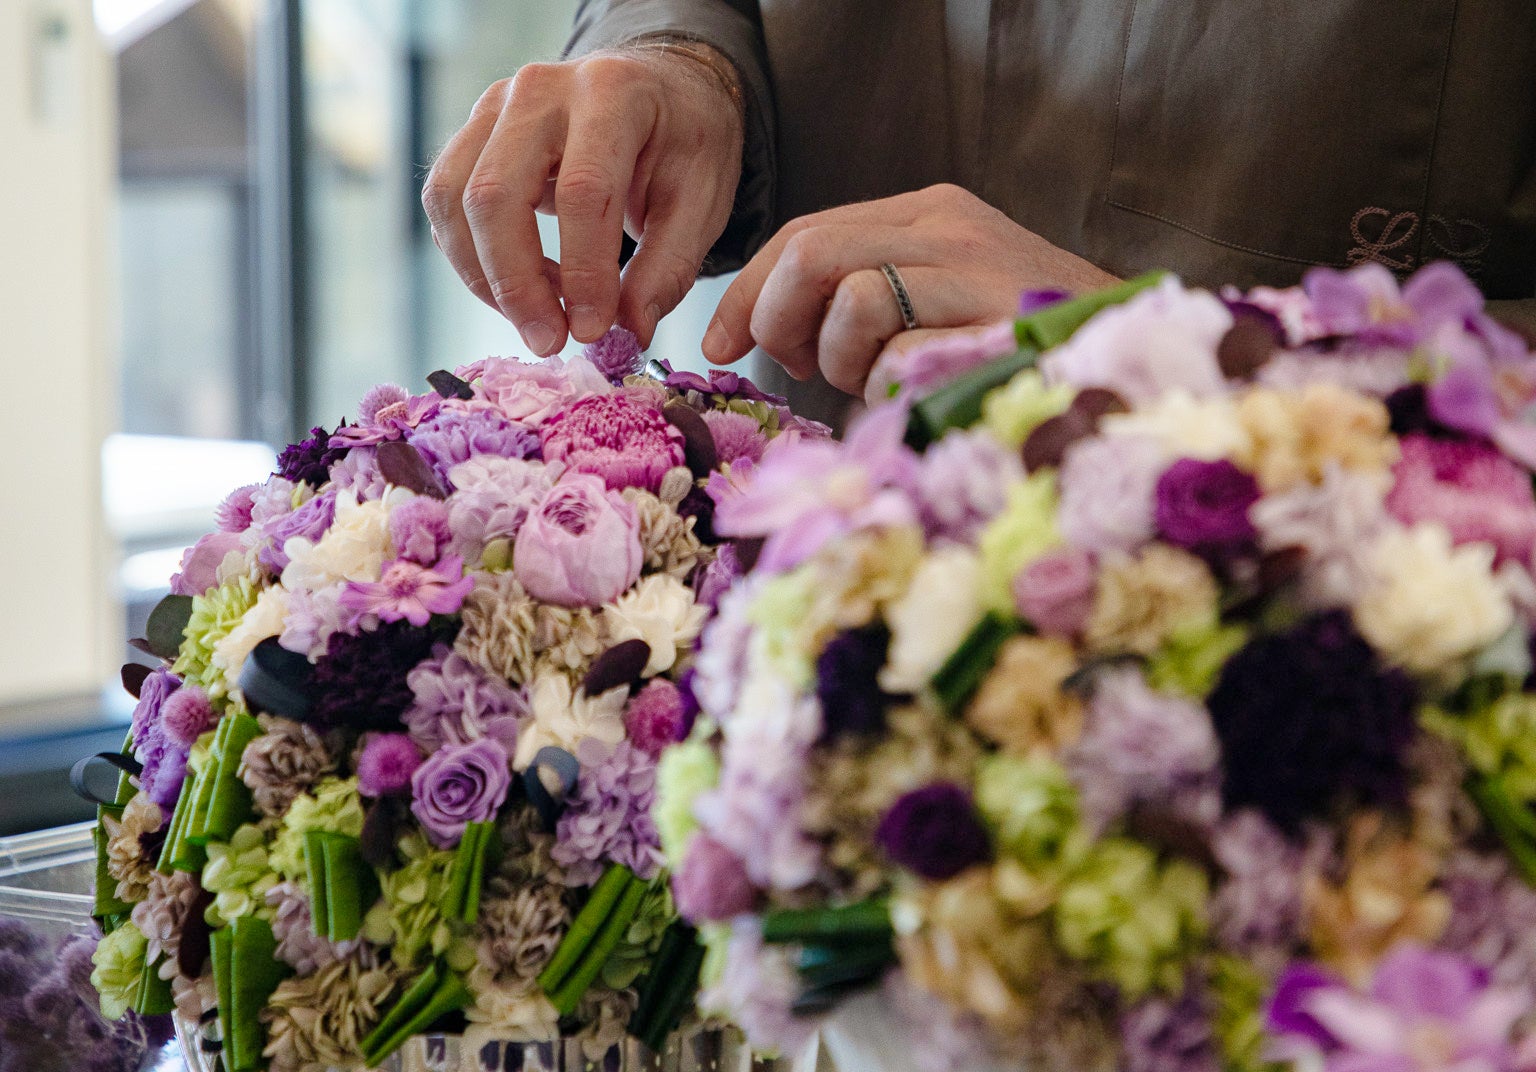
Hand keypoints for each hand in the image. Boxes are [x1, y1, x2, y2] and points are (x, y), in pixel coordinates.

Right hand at [422, 44, 744, 354]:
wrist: (658, 92)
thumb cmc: (682, 145)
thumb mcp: (702, 202)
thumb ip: (666, 268)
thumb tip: (629, 333)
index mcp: (611, 93)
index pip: (583, 191)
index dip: (583, 270)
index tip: (593, 331)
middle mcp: (541, 89)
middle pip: (496, 193)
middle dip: (516, 284)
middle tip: (549, 342)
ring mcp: (495, 106)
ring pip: (454, 200)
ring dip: (487, 277)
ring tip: (541, 318)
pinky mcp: (471, 132)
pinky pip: (445, 204)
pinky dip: (474, 260)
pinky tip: (525, 287)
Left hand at [703, 183, 1117, 394]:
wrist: (1127, 367)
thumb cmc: (1019, 351)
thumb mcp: (929, 308)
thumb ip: (856, 303)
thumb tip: (761, 334)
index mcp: (926, 215)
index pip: (804, 233)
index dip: (749, 290)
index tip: (720, 343)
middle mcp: (947, 224)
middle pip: (808, 254)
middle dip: (778, 321)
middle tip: (796, 369)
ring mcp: (975, 266)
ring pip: (848, 301)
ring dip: (843, 362)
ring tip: (884, 381)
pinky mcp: (995, 318)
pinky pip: (898, 357)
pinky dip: (894, 389)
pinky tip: (926, 393)